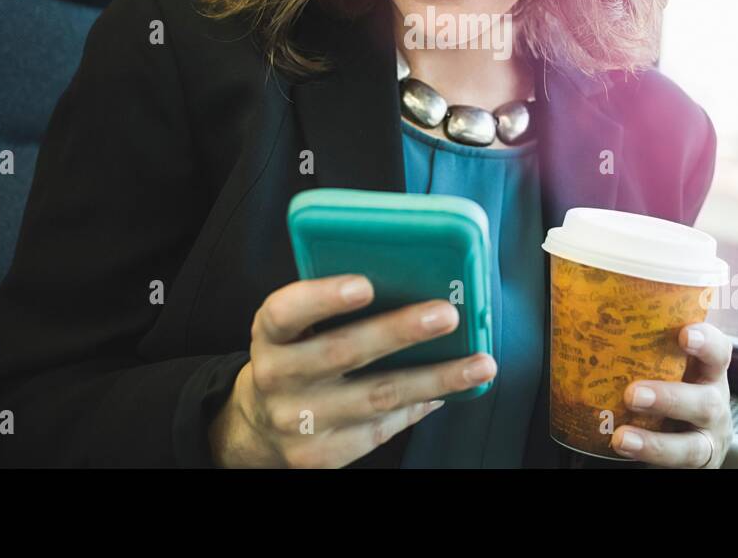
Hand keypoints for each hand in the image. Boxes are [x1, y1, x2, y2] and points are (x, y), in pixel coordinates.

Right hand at [208, 274, 497, 467]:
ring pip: (377, 397)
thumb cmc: (295, 356)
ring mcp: (300, 422)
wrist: (259, 426)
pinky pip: (383, 427)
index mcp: (269, 336)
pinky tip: (452, 390)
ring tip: (479, 363)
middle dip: (399, 332)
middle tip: (446, 315)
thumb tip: (413, 281)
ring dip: (435, 378)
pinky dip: (421, 405)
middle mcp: (278, 379)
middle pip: (342, 352)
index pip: (286, 313)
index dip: (323, 298)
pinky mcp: (324, 455)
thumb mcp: (296, 329)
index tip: (365, 284)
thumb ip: (333, 308)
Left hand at [609, 321, 732, 467]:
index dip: (706, 340)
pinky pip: (678, 464)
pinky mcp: (697, 463)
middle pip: (706, 400)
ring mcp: (708, 438)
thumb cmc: (666, 381)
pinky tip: (623, 447)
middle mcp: (714, 402)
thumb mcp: (663, 359)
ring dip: (655, 441)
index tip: (683, 333)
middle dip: (670, 397)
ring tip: (621, 436)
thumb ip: (637, 341)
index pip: (718, 350)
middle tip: (633, 393)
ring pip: (693, 444)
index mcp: (707, 369)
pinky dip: (650, 456)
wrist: (684, 433)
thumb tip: (574, 302)